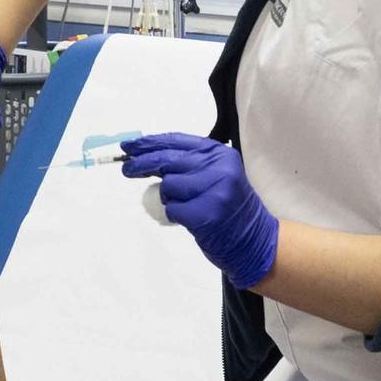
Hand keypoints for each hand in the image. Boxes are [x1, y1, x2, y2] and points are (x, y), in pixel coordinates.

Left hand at [120, 133, 278, 289]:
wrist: (254, 239)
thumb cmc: (229, 208)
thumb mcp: (215, 175)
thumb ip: (189, 163)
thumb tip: (147, 156)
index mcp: (220, 154)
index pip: (177, 141)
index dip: (150, 143)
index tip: (130, 146)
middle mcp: (219, 167)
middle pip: (167, 160)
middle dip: (142, 164)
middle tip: (127, 169)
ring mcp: (214, 190)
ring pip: (168, 185)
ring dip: (168, 197)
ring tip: (185, 205)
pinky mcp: (206, 213)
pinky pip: (172, 209)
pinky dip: (174, 215)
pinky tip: (189, 218)